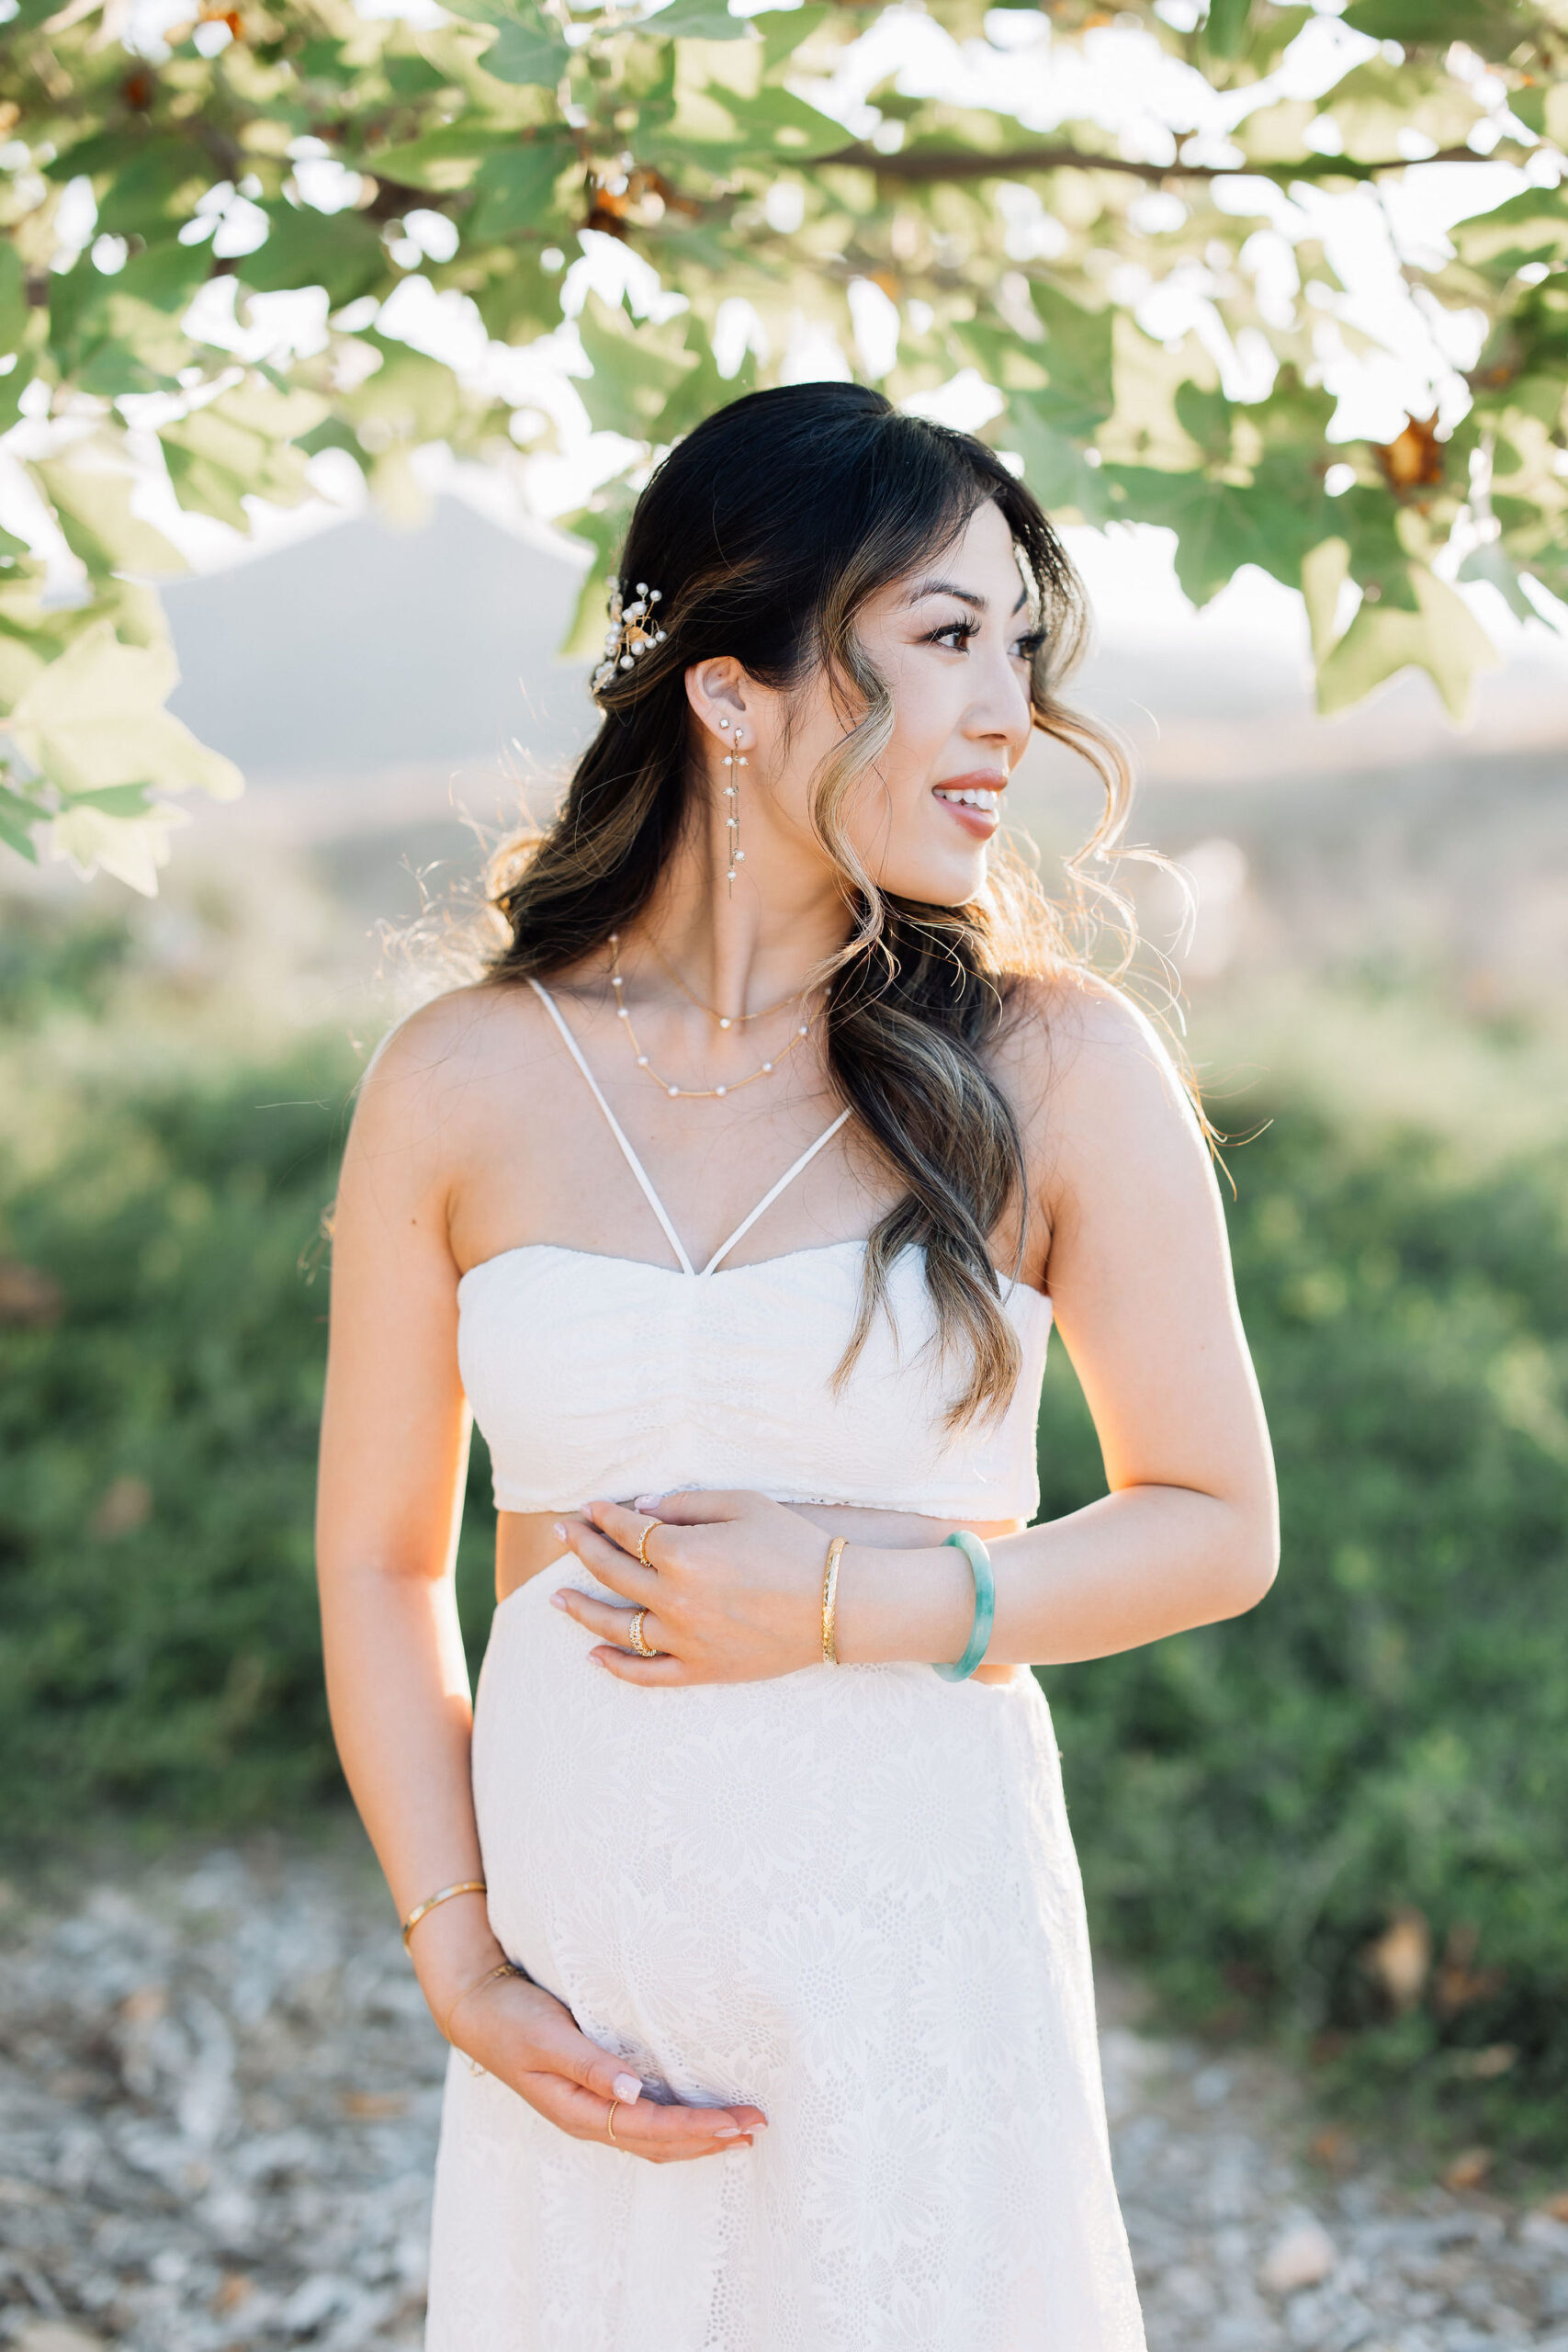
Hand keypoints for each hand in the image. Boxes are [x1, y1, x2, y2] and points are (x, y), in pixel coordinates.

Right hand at [442, 1964, 766, 2162]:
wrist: (476, 2009)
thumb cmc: (512, 2019)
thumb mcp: (547, 2038)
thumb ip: (589, 2065)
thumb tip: (632, 2093)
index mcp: (580, 2111)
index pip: (651, 2129)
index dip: (697, 2128)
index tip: (738, 2123)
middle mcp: (589, 2119)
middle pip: (659, 2143)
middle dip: (709, 2139)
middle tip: (758, 2127)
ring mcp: (591, 2110)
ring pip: (653, 2139)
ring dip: (698, 2138)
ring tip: (740, 2133)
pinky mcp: (593, 2094)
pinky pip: (643, 2123)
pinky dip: (676, 2125)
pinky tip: (696, 2117)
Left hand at [550, 1490, 825, 1684]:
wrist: (837, 1603)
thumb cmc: (794, 1544)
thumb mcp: (742, 1505)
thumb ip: (687, 1502)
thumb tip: (643, 1506)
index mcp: (681, 1552)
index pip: (627, 1530)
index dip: (605, 1516)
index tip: (590, 1507)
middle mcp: (673, 1598)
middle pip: (611, 1572)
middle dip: (581, 1548)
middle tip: (562, 1534)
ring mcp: (683, 1639)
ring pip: (614, 1627)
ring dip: (580, 1610)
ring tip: (556, 1598)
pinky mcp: (701, 1669)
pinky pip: (646, 1674)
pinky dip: (616, 1667)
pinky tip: (594, 1655)